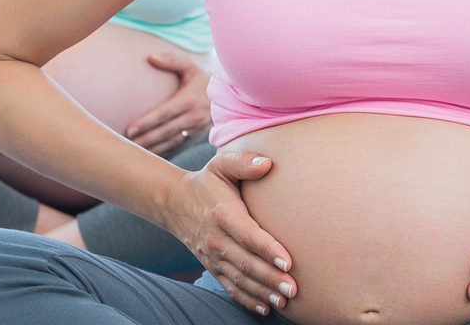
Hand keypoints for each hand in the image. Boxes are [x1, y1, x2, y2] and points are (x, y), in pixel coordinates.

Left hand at [126, 53, 212, 155]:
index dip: (147, 122)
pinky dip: (162, 150)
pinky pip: (176, 145)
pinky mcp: (196, 135)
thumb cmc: (203, 78)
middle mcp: (194, 116)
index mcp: (189, 99)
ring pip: (171, 141)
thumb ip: (172, 60)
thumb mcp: (190, 66)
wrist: (229, 94)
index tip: (130, 129)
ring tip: (134, 150)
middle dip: (146, 138)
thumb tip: (151, 57)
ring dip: (152, 147)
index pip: (164, 113)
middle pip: (165, 131)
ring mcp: (196, 128)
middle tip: (127, 143)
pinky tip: (148, 153)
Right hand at [163, 150, 294, 316]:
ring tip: (285, 301)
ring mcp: (213, 256)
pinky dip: (246, 300)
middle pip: (246, 263)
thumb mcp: (221, 165)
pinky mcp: (212, 267)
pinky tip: (265, 307)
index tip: (289, 261)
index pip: (248, 235)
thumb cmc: (208, 182)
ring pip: (240, 279)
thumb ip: (244, 162)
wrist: (175, 202)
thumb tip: (268, 163)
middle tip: (294, 289)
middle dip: (271, 278)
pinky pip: (229, 287)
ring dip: (262, 292)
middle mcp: (216, 239)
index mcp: (223, 214)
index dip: (268, 249)